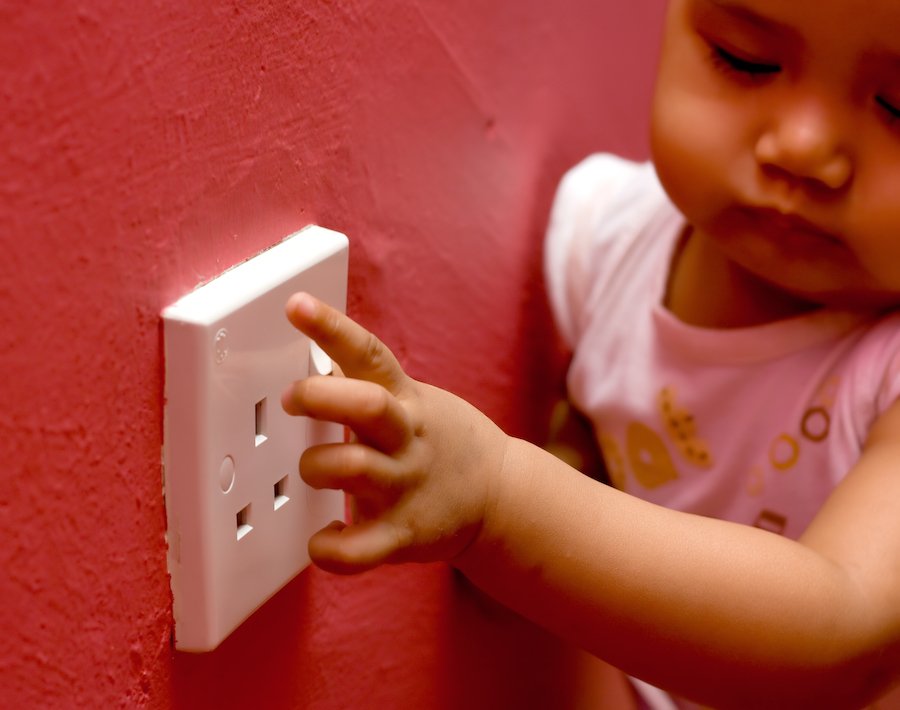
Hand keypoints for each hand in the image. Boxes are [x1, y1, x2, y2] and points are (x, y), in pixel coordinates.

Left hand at [281, 292, 510, 573]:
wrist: (499, 496)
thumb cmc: (439, 442)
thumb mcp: (413, 399)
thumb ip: (365, 385)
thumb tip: (307, 364)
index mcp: (406, 399)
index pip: (368, 353)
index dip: (331, 328)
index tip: (296, 306)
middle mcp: (405, 438)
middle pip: (366, 406)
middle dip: (319, 397)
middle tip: (292, 399)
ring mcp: (405, 486)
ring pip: (353, 469)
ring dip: (317, 467)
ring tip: (312, 470)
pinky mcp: (404, 533)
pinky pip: (359, 550)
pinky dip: (330, 549)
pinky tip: (324, 537)